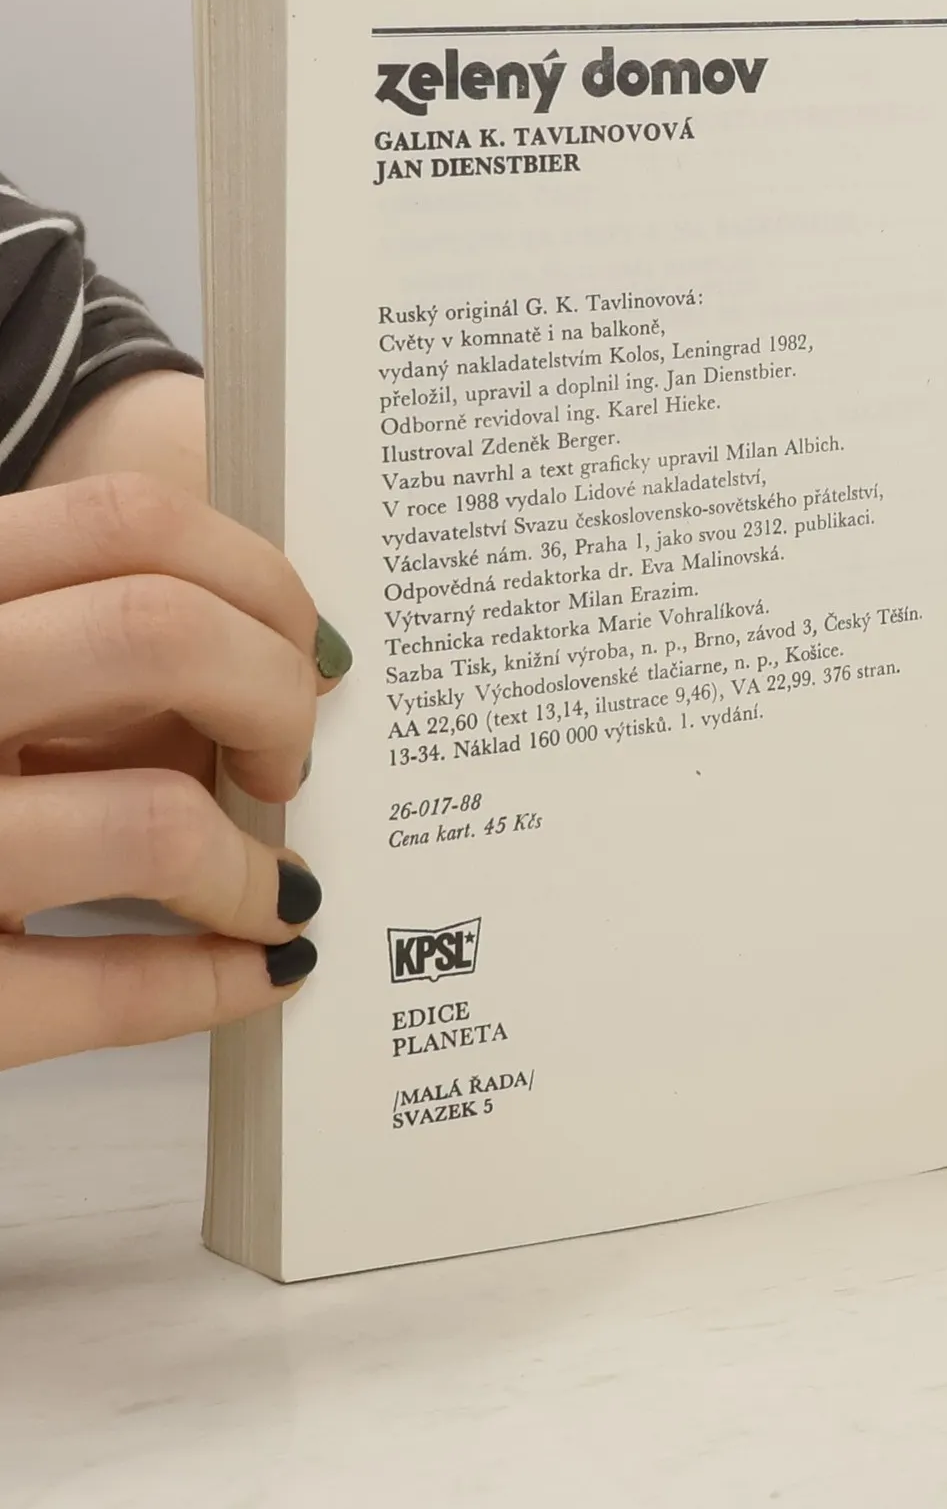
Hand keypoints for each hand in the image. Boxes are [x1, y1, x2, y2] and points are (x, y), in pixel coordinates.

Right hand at [0, 470, 346, 1068]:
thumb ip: (87, 648)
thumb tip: (296, 666)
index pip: (127, 519)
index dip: (257, 581)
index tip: (298, 647)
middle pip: (155, 633)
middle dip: (273, 697)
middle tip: (288, 761)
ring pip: (152, 822)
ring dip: (250, 868)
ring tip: (277, 892)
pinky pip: (109, 989)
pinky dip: (215, 981)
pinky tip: (261, 971)